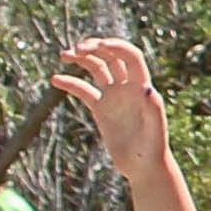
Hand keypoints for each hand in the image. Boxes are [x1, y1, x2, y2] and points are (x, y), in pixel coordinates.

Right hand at [51, 39, 174, 183]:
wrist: (143, 166)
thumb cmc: (153, 149)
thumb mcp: (155, 129)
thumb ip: (153, 108)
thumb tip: (148, 88)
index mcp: (141, 87)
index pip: (131, 56)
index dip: (116, 46)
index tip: (98, 44)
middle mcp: (128, 87)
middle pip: (111, 57)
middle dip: (95, 48)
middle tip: (76, 49)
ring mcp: (113, 96)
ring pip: (97, 68)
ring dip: (82, 58)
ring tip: (64, 55)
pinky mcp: (101, 108)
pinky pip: (84, 90)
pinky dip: (70, 83)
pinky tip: (55, 79)